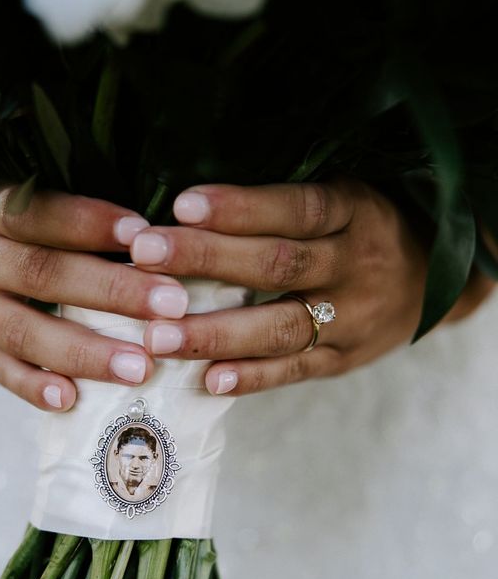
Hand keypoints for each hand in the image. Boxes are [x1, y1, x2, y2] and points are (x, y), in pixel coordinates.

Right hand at [0, 185, 189, 410]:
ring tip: (139, 368)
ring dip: (85, 351)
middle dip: (111, 292)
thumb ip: (55, 199)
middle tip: (172, 304)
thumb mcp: (1, 185)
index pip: (39, 213)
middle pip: (44, 275)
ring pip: (25, 332)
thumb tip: (139, 212)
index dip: (89, 222)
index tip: (142, 233)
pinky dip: (33, 387)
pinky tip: (71, 401)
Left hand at [122, 177, 493, 395]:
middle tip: (145, 258)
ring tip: (158, 336)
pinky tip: (208, 379)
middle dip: (206, 260)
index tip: (180, 204)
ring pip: (281, 326)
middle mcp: (356, 264)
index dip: (239, 208)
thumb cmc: (363, 230)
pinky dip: (252, 377)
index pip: (294, 208)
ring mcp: (352, 318)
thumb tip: (189, 206)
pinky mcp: (343, 359)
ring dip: (215, 332)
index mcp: (354, 212)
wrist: (434, 280)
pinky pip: (295, 371)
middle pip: (277, 264)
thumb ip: (282, 206)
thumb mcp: (343, 199)